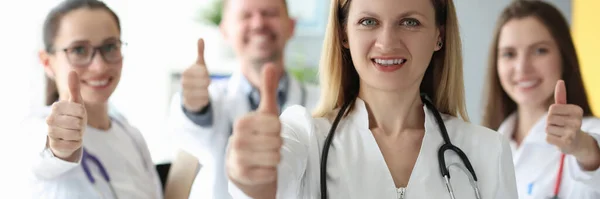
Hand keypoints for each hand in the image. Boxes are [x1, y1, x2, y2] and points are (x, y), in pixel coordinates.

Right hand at [46, 71, 86, 161]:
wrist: (66, 135)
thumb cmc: (73, 116)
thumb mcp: (76, 102)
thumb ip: (74, 88)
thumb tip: (72, 71)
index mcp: (56, 107)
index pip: (80, 110)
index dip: (82, 114)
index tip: (78, 115)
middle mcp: (50, 119)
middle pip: (77, 123)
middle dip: (81, 125)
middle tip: (76, 125)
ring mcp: (51, 133)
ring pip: (76, 134)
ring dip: (79, 134)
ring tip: (74, 132)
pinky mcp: (54, 145)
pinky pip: (74, 144)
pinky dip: (76, 143)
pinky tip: (71, 140)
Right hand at [182, 38, 210, 111]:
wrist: (190, 93)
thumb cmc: (197, 76)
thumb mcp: (200, 65)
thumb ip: (200, 52)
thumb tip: (200, 38)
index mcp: (186, 72)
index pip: (203, 72)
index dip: (206, 73)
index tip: (205, 74)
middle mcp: (183, 83)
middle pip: (205, 82)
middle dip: (207, 83)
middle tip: (205, 83)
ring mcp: (186, 93)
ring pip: (205, 92)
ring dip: (207, 91)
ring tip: (202, 89)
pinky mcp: (189, 103)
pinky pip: (204, 101)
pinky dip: (205, 99)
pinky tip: (201, 97)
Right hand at [227, 63, 281, 197]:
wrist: (243, 167)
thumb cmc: (259, 136)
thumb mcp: (265, 113)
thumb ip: (268, 90)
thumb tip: (271, 65)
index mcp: (241, 122)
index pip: (276, 124)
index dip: (278, 129)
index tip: (269, 131)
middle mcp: (236, 139)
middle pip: (277, 141)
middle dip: (277, 144)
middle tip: (267, 145)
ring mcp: (237, 158)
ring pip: (275, 157)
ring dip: (275, 158)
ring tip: (265, 155)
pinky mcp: (242, 175)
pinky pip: (270, 172)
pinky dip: (271, 171)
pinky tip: (261, 168)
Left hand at [546, 80, 584, 154]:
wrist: (577, 143)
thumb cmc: (567, 123)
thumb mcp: (565, 109)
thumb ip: (561, 96)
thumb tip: (560, 81)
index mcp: (577, 110)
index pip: (552, 108)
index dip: (552, 114)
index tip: (561, 118)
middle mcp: (578, 121)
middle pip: (549, 118)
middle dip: (550, 123)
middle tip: (560, 127)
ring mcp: (573, 132)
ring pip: (547, 128)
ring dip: (550, 131)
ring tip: (560, 133)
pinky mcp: (567, 143)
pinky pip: (548, 138)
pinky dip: (550, 139)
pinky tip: (559, 140)